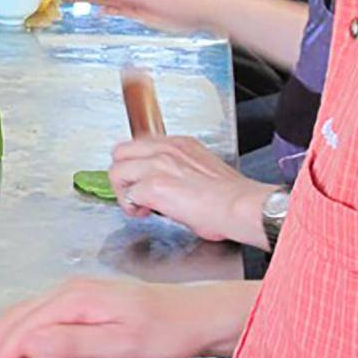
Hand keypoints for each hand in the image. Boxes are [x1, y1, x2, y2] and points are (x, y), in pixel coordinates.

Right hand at [0, 277, 242, 357]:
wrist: (196, 317)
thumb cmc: (165, 332)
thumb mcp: (123, 342)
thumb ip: (75, 342)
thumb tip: (30, 343)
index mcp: (73, 299)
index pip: (19, 330)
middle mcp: (65, 292)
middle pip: (11, 320)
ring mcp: (70, 299)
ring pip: (19, 321)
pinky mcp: (77, 309)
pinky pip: (35, 325)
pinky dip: (16, 345)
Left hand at [110, 136, 275, 243]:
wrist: (240, 207)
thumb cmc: (231, 197)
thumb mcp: (202, 168)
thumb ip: (180, 169)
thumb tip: (171, 186)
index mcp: (179, 144)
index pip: (140, 145)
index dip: (136, 164)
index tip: (141, 179)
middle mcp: (165, 150)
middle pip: (120, 152)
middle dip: (122, 174)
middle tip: (133, 192)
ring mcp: (157, 166)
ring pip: (117, 171)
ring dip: (123, 191)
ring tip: (138, 206)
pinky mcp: (153, 186)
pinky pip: (128, 194)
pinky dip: (131, 207)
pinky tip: (144, 213)